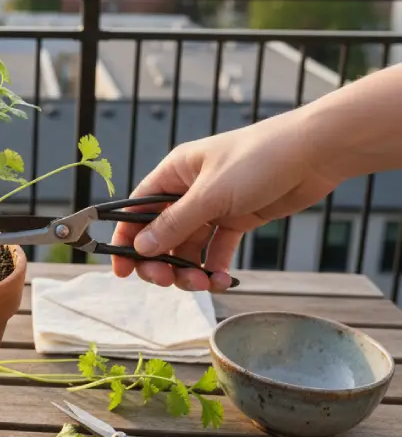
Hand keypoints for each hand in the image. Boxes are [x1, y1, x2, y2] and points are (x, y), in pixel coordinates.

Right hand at [111, 111, 338, 291]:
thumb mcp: (211, 194)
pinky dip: (215, 267)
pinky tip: (221, 280)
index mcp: (174, 173)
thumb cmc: (259, 158)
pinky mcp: (238, 219)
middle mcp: (189, 191)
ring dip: (189, 269)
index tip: (121, 269)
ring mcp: (213, 207)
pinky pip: (217, 250)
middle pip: (161, 234)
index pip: (137, 210)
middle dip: (160, 261)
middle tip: (167, 281)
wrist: (315, 153)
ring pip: (188, 247)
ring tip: (202, 284)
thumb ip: (174, 224)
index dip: (126, 240)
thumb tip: (141, 247)